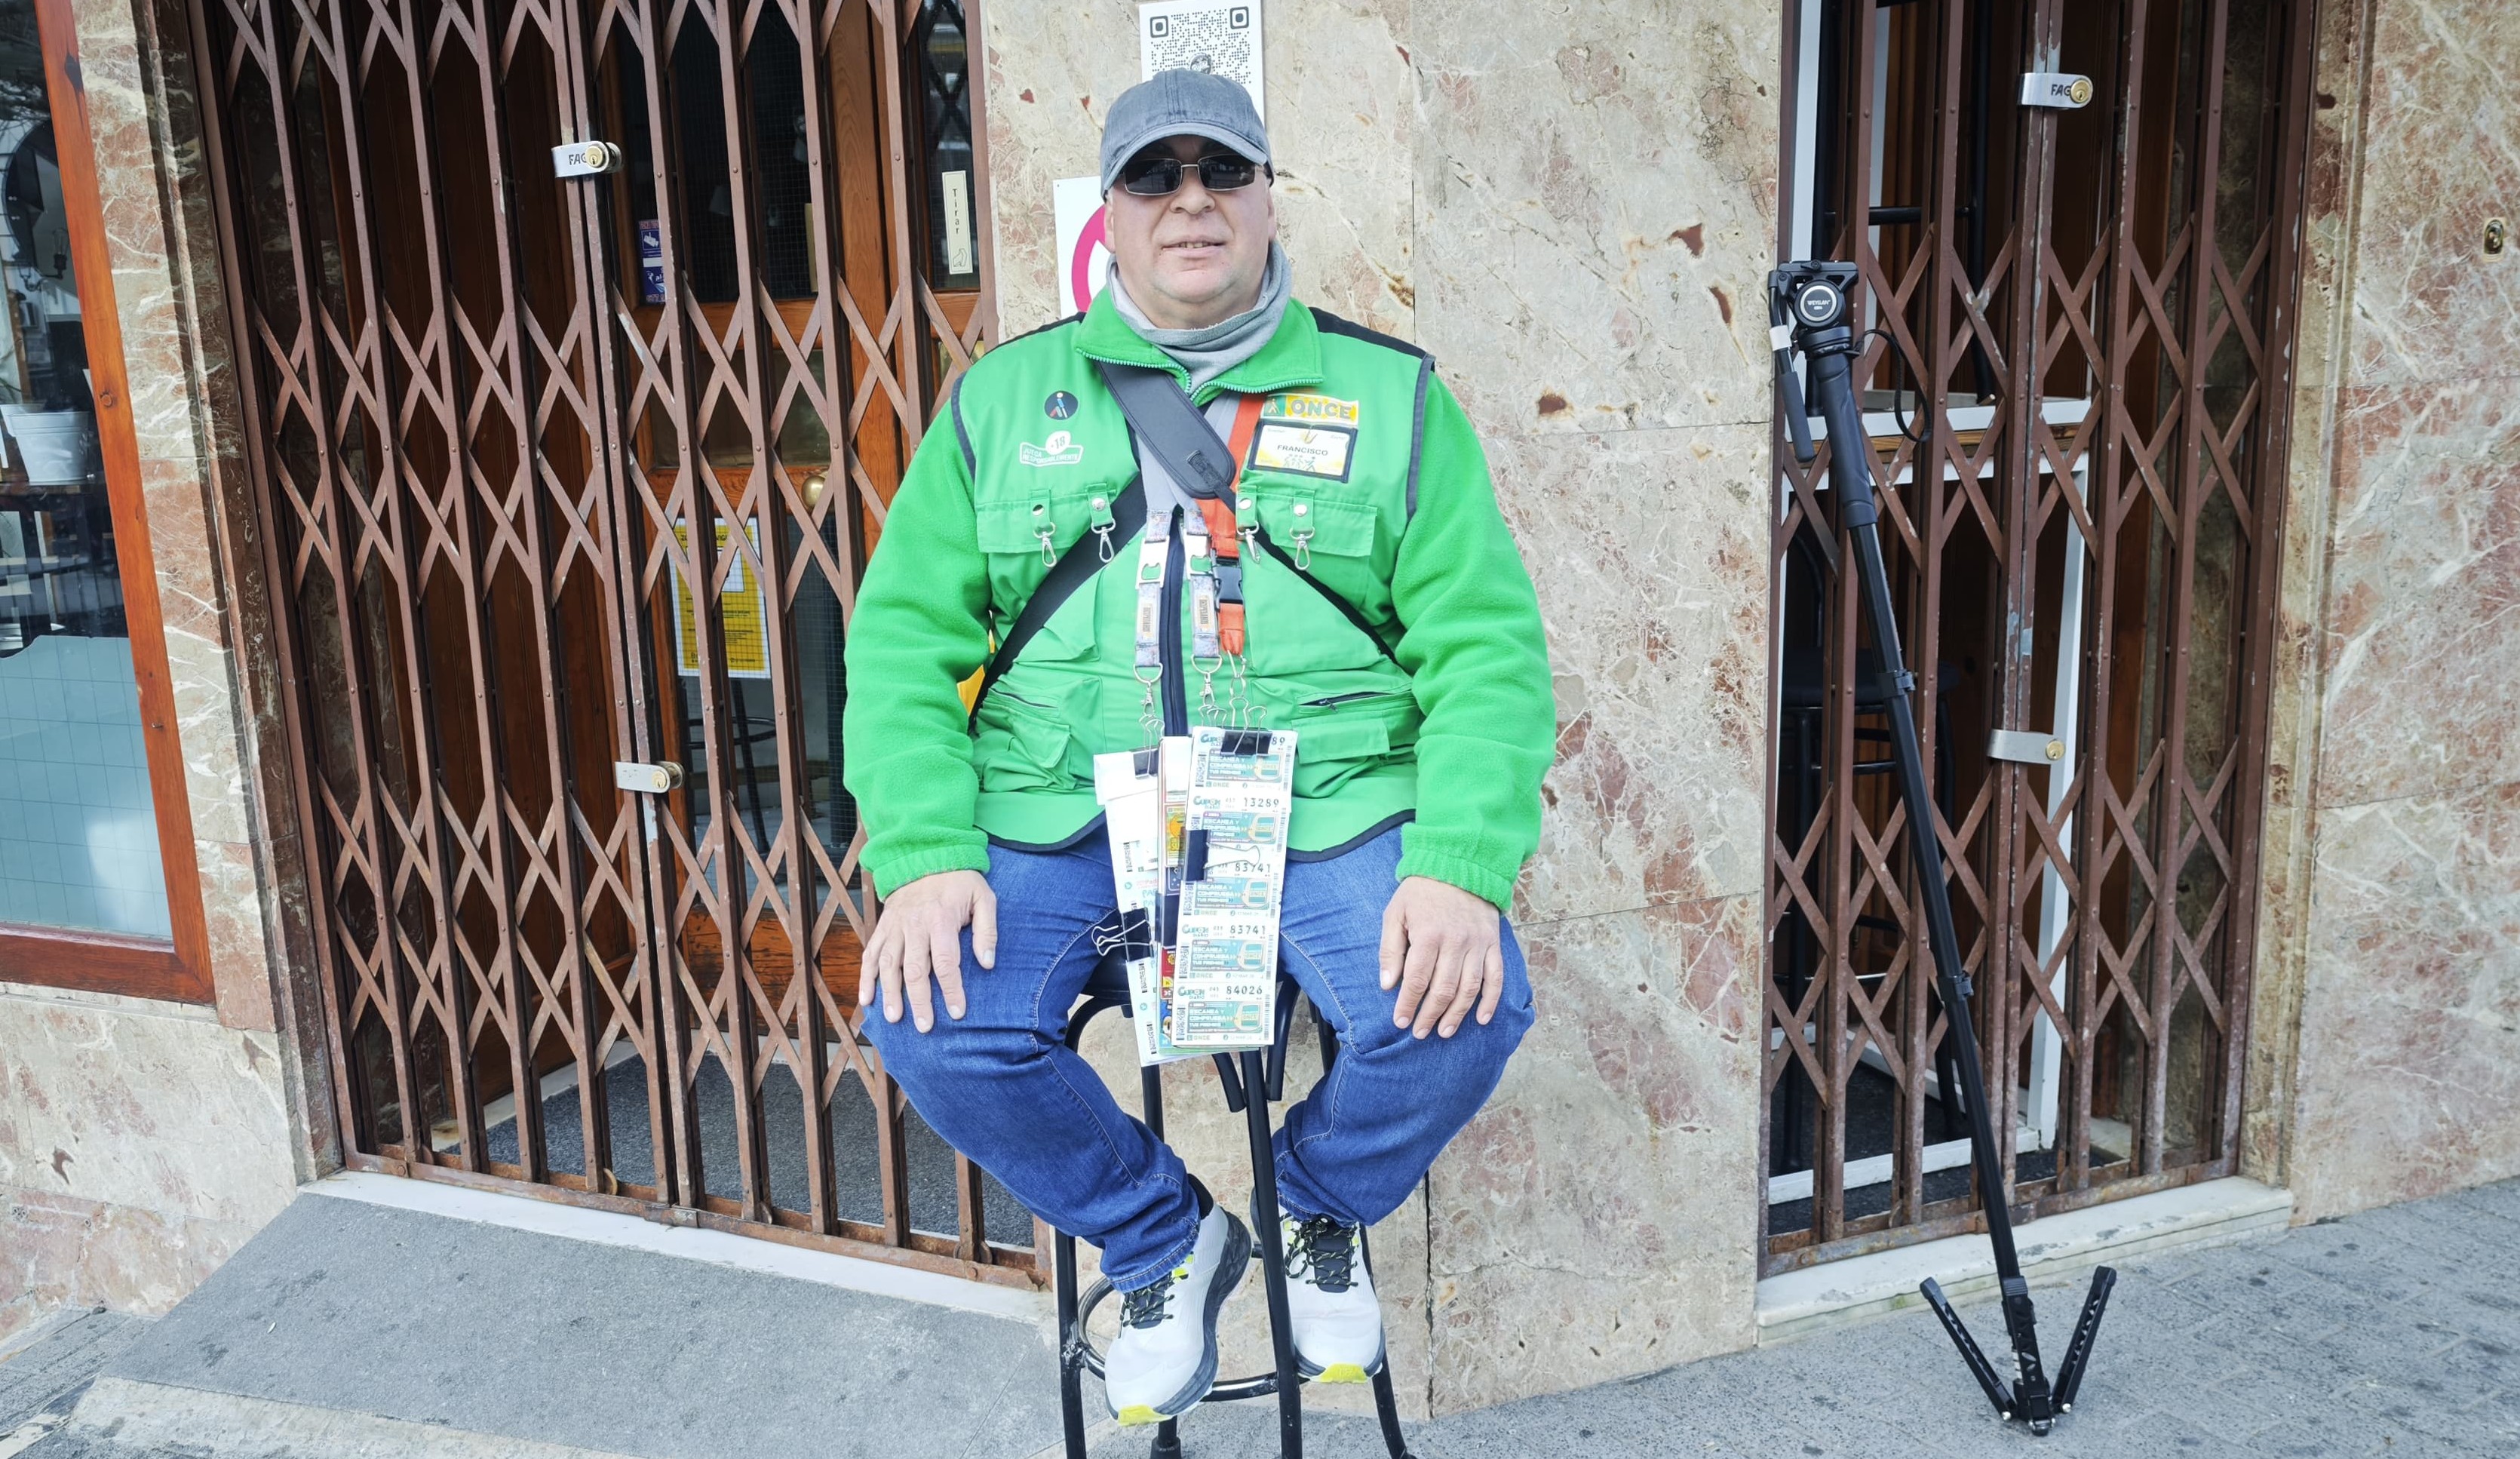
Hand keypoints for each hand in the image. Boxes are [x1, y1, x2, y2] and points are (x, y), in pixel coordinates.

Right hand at [858, 870, 995, 1031]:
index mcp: (941, 919)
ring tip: (894, 1019)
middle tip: (924, 1026)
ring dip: (890, 993)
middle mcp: (914, 925)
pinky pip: (871, 954)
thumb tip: (987, 963)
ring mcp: (895, 926)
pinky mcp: (883, 926)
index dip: (951, 989)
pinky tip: (866, 1000)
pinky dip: (866, 977)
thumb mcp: (983, 898)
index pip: (947, 962)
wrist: (926, 856)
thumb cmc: (959, 882)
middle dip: (919, 1000)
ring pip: (889, 964)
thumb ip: (987, 931)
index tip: (957, 1012)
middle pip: (915, 969)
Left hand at [1379, 876, 1504, 1038]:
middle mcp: (1455, 943)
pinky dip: (1490, 1001)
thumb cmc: (1421, 892)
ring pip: (1469, 988)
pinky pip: (1495, 977)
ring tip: (1444, 1031)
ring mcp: (1478, 945)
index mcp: (1428, 935)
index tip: (1400, 1021)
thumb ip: (1390, 950)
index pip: (1417, 980)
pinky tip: (1481, 1019)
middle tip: (1419, 1033)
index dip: (1408, 1004)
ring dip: (1457, 1014)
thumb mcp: (1395, 913)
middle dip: (1430, 1015)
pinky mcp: (1492, 944)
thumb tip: (1387, 985)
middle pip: (1443, 989)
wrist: (1458, 864)